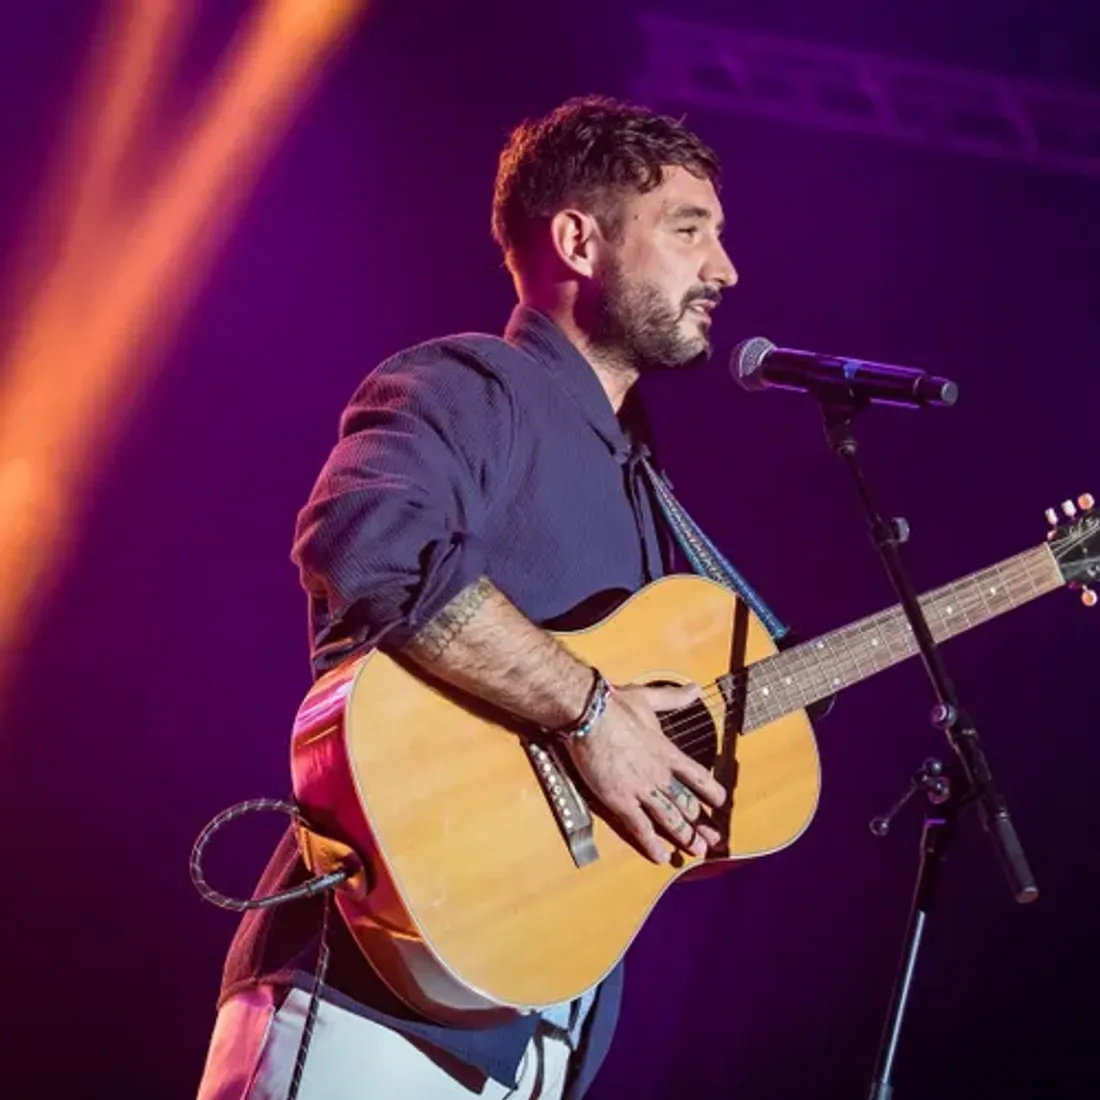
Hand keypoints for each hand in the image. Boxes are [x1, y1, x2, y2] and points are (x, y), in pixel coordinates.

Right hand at [564, 682, 726, 863]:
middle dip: (701, 824)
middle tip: (712, 840)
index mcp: (667, 752)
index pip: (697, 776)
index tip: (720, 803)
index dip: (711, 791)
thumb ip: (674, 698)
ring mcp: (641, 790)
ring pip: (669, 819)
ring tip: (695, 851)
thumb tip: (694, 688)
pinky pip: (640, 827)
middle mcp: (659, 774)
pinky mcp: (620, 800)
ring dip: (684, 836)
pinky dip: (651, 843)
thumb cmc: (616, 705)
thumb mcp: (649, 698)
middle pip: (686, 804)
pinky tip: (661, 856)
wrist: (590, 716)